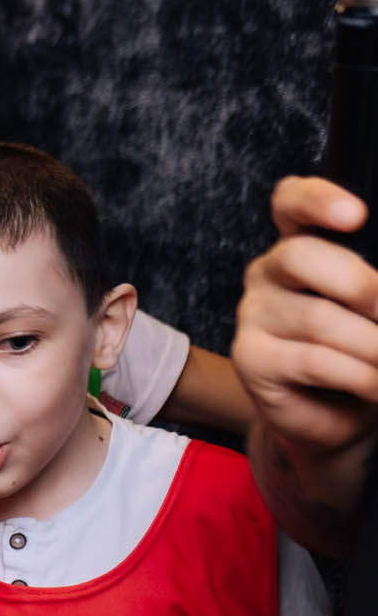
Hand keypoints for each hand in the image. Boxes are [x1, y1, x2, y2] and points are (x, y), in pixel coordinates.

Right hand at [234, 177, 377, 459]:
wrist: (340, 415)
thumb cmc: (366, 351)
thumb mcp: (376, 309)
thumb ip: (374, 289)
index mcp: (306, 244)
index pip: (293, 202)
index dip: (318, 200)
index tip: (356, 215)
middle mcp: (271, 271)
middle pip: (302, 256)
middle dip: (362, 286)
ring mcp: (254, 314)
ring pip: (318, 318)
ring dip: (373, 347)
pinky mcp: (250, 358)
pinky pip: (312, 361)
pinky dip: (359, 376)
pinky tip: (375, 387)